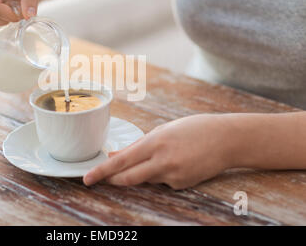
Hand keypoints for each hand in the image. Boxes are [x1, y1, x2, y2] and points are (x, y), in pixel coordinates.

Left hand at [83, 114, 235, 189]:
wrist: (227, 139)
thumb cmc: (193, 129)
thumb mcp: (163, 131)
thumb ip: (137, 145)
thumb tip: (115, 155)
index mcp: (154, 142)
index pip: (121, 161)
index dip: (102, 171)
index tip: (87, 178)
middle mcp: (162, 161)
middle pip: (128, 178)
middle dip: (112, 180)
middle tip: (101, 179)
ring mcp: (173, 176)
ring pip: (146, 180)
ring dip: (144, 171)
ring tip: (167, 154)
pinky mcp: (182, 185)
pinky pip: (162, 182)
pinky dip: (162, 174)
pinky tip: (180, 161)